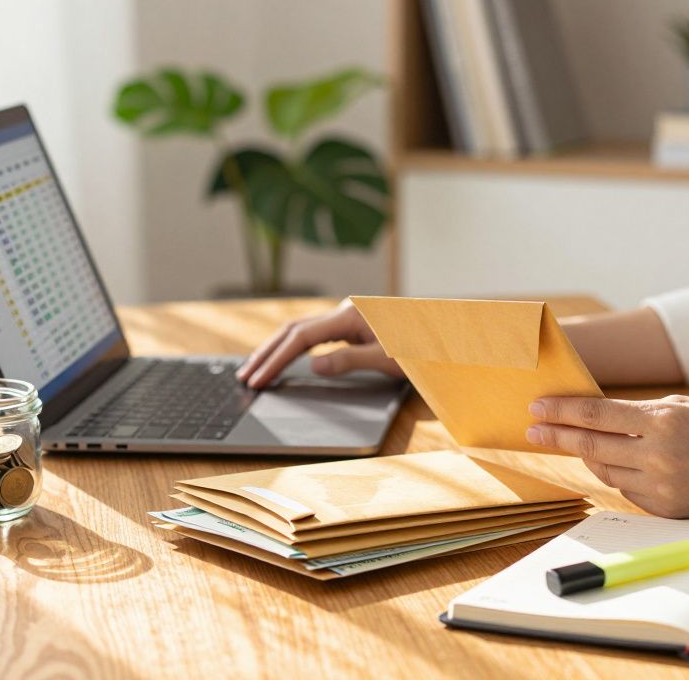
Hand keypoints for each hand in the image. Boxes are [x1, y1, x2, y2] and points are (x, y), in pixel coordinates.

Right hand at [236, 299, 403, 387]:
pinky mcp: (351, 325)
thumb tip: (312, 365)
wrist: (443, 337)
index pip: (301, 338)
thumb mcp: (386, 359)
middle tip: (245, 376)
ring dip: (278, 349)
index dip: (276, 359)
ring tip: (256, 369)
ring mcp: (347, 317)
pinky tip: (284, 359)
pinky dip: (294, 348)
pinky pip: (314, 335)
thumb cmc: (419, 347)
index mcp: (349, 316)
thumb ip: (348, 361)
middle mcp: (344, 311)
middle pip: (294, 330)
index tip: (259, 378)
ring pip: (301, 330)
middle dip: (268, 353)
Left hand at [526, 395, 688, 518]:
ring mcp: (663, 487)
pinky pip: (629, 491)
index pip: (595, 416)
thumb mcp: (685, 407)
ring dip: (589, 457)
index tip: (537, 408)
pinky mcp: (668, 510)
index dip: (561, 412)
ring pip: (607, 472)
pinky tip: (622, 465)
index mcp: (663, 421)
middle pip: (591, 446)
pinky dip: (620, 476)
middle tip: (533, 429)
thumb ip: (641, 413)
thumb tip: (596, 418)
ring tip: (577, 444)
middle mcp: (659, 455)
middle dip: (557, 436)